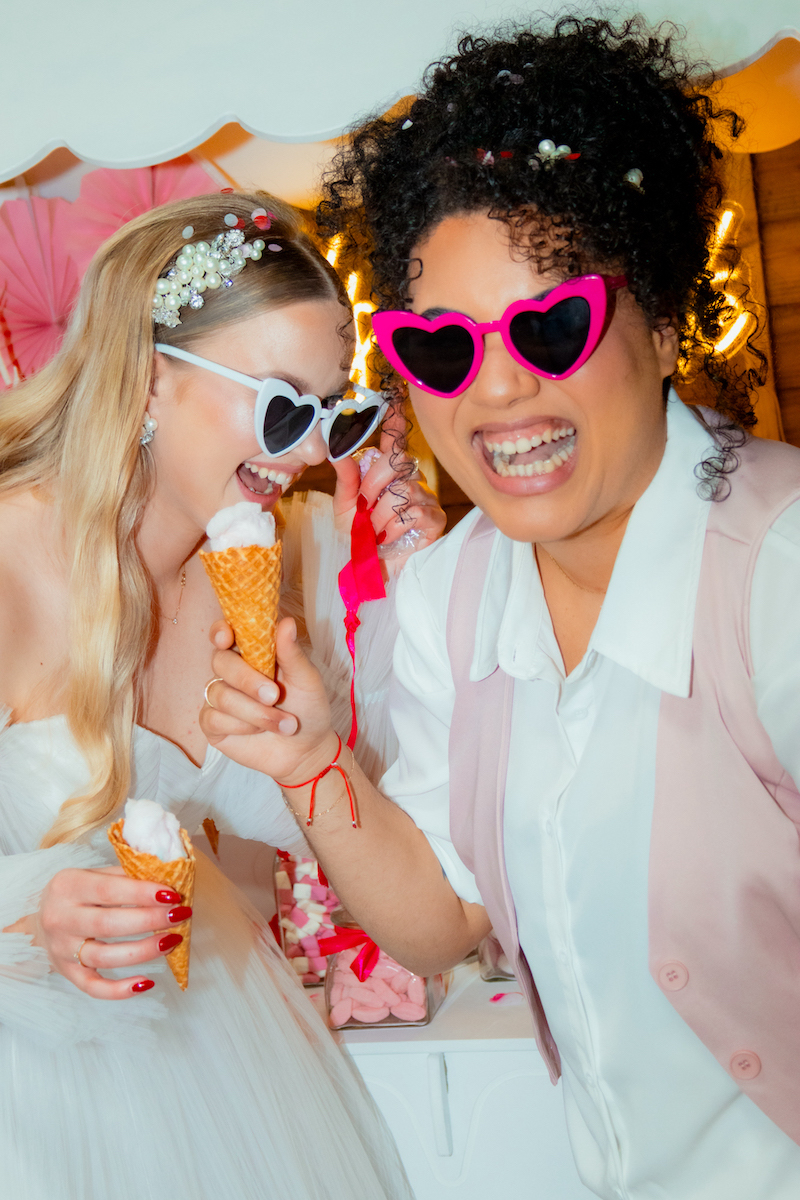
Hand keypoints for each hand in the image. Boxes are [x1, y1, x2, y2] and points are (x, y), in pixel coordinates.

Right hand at [20, 867, 189, 998]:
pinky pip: (94, 988)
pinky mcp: (67, 974)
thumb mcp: (93, 875)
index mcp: (68, 885)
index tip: (173, 896)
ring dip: (143, 952)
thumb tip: (167, 879)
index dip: (143, 894)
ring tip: (172, 941)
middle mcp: (60, 918)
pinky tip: (147, 982)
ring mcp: (62, 950)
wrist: (38, 920)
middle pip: (108, 924)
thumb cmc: (78, 893)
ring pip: (105, 957)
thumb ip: (125, 876)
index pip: (109, 890)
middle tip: (180, 916)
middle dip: (149, 921)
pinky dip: (120, 990)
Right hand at [201, 617, 338, 786]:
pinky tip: (257, 732)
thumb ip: (292, 653)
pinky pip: (213, 718)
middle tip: (274, 695)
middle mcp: (232, 672)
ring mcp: (220, 697)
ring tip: (285, 724)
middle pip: (220, 661)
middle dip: (247, 680)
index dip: (221, 631)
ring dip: (255, 712)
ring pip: (220, 694)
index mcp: (252, 653)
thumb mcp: (306, 680)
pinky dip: (241, 726)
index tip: (227, 637)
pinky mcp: (213, 724)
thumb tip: (286, 622)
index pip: (225, 633)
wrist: (307, 750)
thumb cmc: (308, 709)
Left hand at [332, 423, 444, 571]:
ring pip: (403, 492)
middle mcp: (410, 478)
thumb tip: (336, 451)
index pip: (395, 439)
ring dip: (380, 516)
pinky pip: (414, 513)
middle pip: (397, 463)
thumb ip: (345, 479)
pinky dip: (394, 529)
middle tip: (364, 508)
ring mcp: (425, 497)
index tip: (396, 398)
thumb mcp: (345, 506)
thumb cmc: (361, 535)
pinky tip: (390, 538)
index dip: (396, 419)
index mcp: (389, 472)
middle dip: (373, 487)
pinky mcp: (435, 519)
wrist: (372, 567)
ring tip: (375, 530)